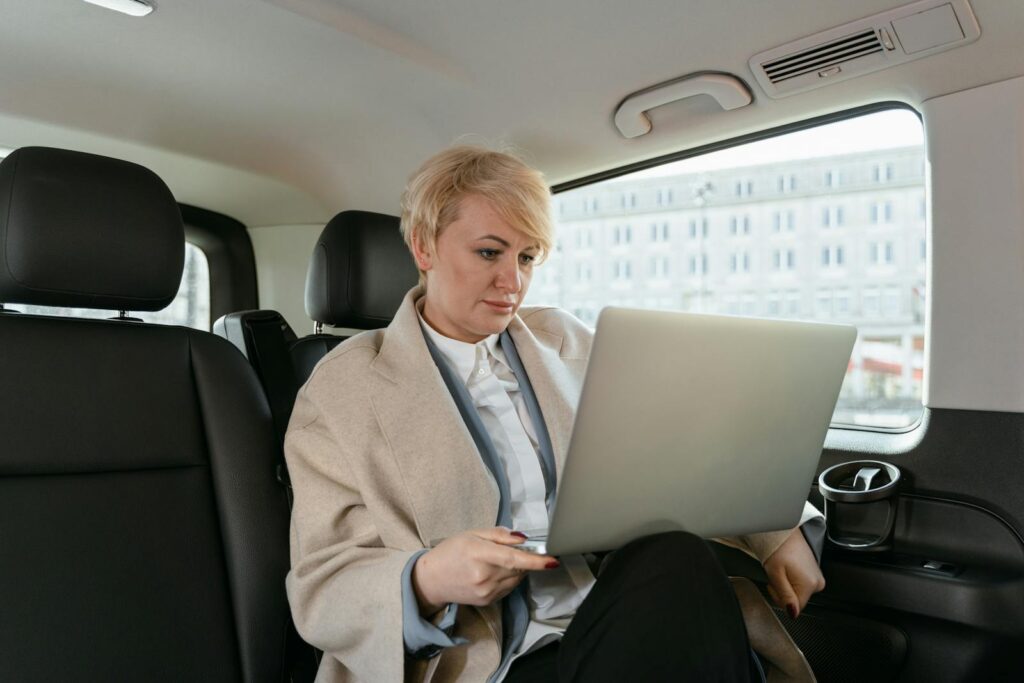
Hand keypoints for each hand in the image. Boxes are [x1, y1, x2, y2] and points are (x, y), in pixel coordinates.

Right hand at [412, 527, 558, 614]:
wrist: (431, 580)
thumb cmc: (451, 552)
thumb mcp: (472, 534)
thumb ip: (499, 535)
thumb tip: (523, 538)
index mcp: (479, 554)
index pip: (514, 559)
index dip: (535, 561)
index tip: (552, 560)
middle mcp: (484, 576)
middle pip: (519, 569)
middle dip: (524, 559)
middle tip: (515, 549)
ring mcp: (486, 592)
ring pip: (516, 579)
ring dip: (517, 569)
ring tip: (498, 561)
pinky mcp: (488, 602)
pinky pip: (509, 588)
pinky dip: (509, 579)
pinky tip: (494, 572)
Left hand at [763, 529, 824, 618]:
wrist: (783, 531)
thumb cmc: (778, 549)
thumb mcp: (776, 574)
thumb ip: (785, 596)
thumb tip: (793, 613)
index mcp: (809, 584)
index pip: (794, 608)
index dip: (779, 599)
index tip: (772, 585)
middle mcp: (818, 583)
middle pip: (797, 600)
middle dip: (783, 592)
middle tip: (776, 575)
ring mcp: (818, 577)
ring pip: (798, 592)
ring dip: (787, 585)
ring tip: (781, 570)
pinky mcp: (815, 572)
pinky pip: (802, 584)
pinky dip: (792, 579)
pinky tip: (787, 568)